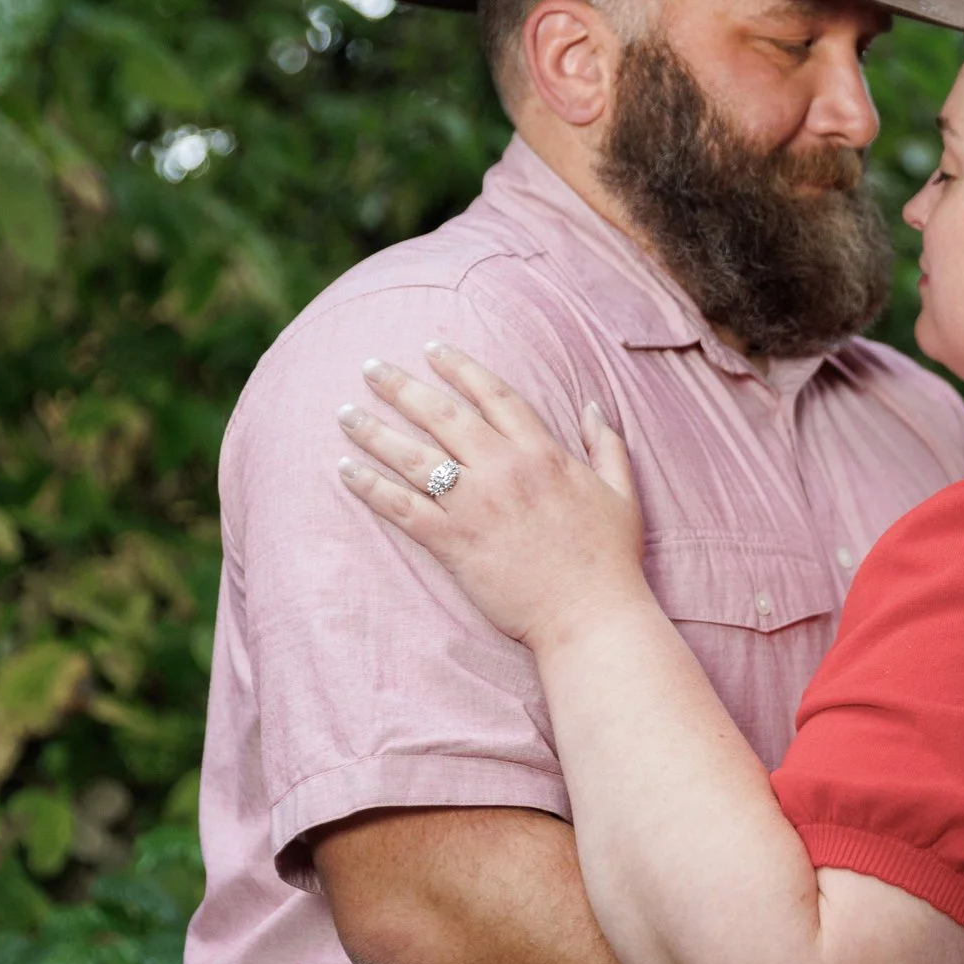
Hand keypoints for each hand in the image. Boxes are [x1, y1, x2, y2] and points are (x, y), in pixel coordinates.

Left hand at [335, 342, 648, 645]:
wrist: (591, 615)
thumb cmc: (610, 559)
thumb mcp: (620, 492)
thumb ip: (606, 444)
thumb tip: (593, 405)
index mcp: (543, 454)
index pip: (494, 395)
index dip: (460, 367)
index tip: (432, 348)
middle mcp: (504, 470)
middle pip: (442, 415)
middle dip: (401, 386)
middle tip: (369, 368)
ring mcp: (476, 506)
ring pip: (412, 456)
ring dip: (373, 430)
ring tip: (343, 413)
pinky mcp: (454, 543)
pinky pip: (400, 507)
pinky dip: (369, 486)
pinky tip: (344, 470)